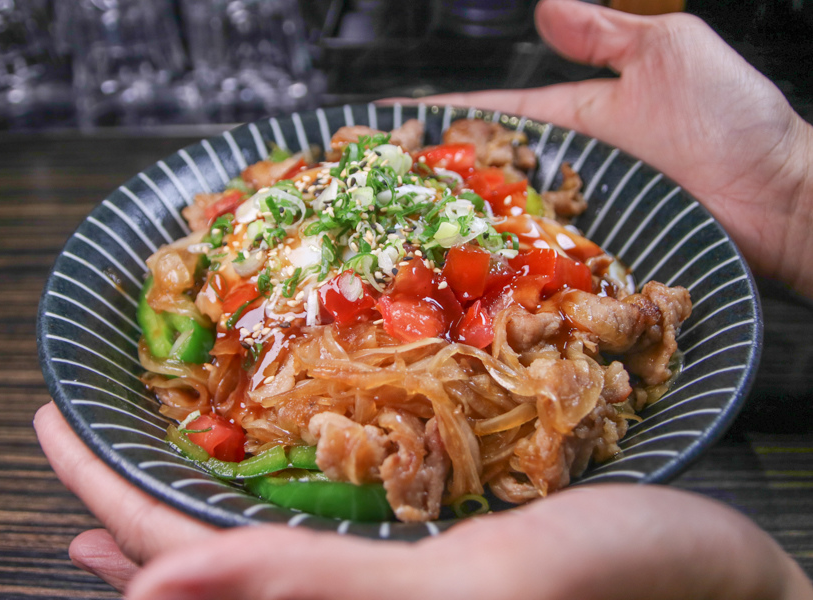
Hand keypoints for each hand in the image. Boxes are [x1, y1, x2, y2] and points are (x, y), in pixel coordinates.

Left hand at [35, 402, 812, 598]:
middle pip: (197, 564)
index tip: (42, 424)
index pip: (181, 568)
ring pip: (246, 560)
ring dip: (175, 516)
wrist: (721, 592)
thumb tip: (160, 585)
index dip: (102, 497)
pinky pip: (311, 543)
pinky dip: (258, 510)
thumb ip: (324, 598)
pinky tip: (241, 494)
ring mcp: (388, 592)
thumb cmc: (628, 593)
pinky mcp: (426, 570)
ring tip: (116, 487)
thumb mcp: (479, 593)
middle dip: (120, 500)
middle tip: (61, 436)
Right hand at [408, 0, 812, 297]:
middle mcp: (571, 169)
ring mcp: (580, 215)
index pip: (497, 112)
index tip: (392, 115)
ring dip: (457, 225)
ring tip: (401, 232)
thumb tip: (542, 8)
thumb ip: (604, 33)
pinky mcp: (593, 256)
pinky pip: (537, 258)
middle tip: (379, 189)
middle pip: (491, 170)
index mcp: (579, 117)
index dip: (448, 112)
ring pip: (504, 218)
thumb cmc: (732, 119)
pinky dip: (502, 265)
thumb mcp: (668, 52)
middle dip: (438, 176)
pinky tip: (463, 274)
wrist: (778, 196)